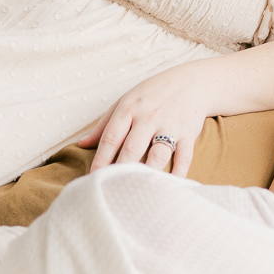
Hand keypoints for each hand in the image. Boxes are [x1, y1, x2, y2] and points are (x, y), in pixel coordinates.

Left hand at [78, 63, 213, 177]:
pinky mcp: (188, 134)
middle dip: (120, 171)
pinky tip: (170, 188)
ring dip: (147, 174)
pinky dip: (178, 174)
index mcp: (129, 108)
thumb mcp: (126, 101)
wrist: (192, 82)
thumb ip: (104, 124)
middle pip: (132, 149)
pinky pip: (183, 158)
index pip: (111, 137)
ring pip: (157, 155)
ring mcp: (170, 125)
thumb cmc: (153, 94)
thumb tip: (82, 144)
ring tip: (137, 192)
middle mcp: (149, 117)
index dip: (101, 159)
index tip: (92, 178)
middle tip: (111, 190)